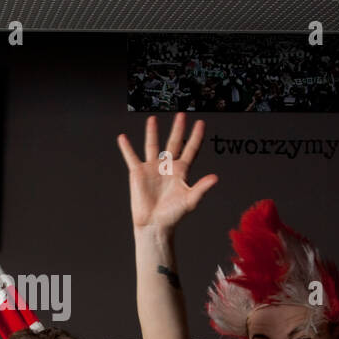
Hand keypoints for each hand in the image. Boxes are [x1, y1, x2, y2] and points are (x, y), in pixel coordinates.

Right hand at [117, 113, 217, 232]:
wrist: (154, 224)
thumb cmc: (173, 215)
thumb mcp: (190, 201)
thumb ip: (201, 188)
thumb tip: (215, 178)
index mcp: (181, 171)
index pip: (191, 149)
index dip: (196, 137)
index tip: (201, 123)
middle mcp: (167, 167)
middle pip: (173, 143)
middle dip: (178, 129)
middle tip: (182, 115)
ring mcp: (152, 168)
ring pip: (152, 146)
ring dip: (152, 132)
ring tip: (153, 119)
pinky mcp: (138, 173)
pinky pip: (131, 157)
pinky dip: (126, 148)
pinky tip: (122, 138)